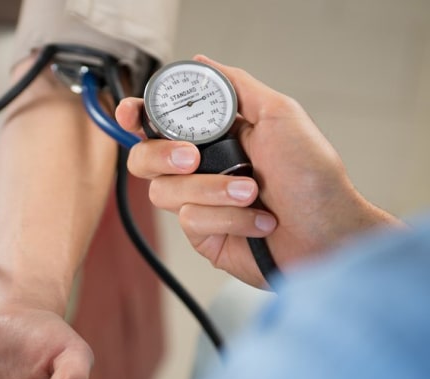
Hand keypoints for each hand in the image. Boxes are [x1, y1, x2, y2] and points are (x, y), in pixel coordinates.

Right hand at [117, 55, 398, 286]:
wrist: (328, 233)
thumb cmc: (314, 178)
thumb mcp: (280, 115)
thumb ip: (237, 87)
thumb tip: (203, 62)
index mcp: (213, 137)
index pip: (158, 123)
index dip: (136, 117)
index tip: (132, 115)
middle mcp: (200, 168)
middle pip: (144, 158)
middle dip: (163, 156)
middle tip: (194, 159)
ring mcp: (198, 203)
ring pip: (164, 192)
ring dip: (213, 191)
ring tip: (252, 193)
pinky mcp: (202, 234)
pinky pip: (189, 221)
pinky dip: (229, 217)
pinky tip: (258, 220)